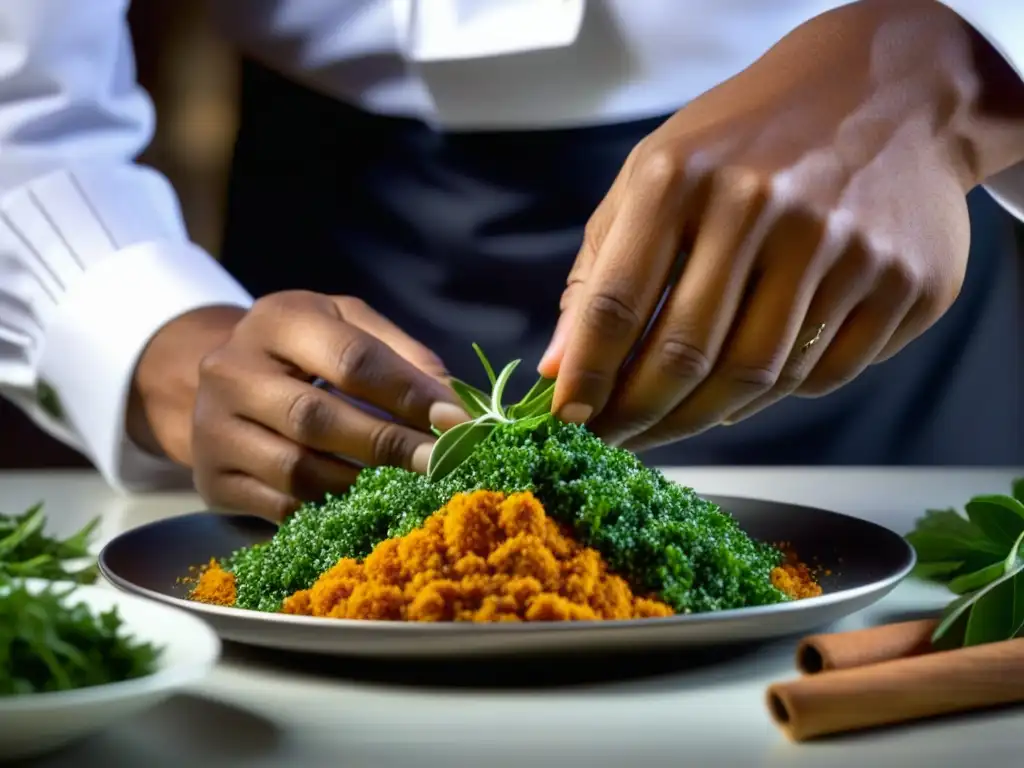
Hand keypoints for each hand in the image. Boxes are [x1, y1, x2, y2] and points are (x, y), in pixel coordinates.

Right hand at [143, 292, 466, 521]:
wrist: (222, 381)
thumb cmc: (306, 351)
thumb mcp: (351, 329)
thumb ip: (405, 359)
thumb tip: (458, 409)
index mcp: (278, 319)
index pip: (352, 359)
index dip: (409, 394)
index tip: (458, 423)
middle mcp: (232, 370)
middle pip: (317, 419)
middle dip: (389, 445)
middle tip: (440, 464)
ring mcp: (213, 427)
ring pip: (297, 470)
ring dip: (362, 485)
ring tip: (408, 486)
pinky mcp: (211, 478)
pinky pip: (280, 507)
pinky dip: (330, 512)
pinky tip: (365, 507)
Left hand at [540, 0, 1023, 451]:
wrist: (888, 89)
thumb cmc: (745, 142)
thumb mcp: (655, 175)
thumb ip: (600, 268)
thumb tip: (559, 367)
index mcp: (682, 177)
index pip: (616, 303)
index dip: (587, 375)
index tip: (570, 420)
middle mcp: (763, 205)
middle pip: (686, 354)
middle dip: (641, 415)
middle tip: (618, 441)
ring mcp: (843, 243)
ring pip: (758, 376)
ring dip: (703, 417)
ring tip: (674, 422)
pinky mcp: (905, 279)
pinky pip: (827, 373)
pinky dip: (778, 397)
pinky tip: (746, 391)